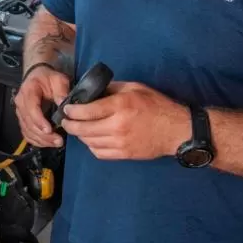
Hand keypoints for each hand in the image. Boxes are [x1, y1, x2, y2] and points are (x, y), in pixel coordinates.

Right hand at [14, 64, 71, 147]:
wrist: (37, 76)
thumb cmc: (47, 78)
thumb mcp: (58, 79)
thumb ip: (61, 91)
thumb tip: (63, 104)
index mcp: (28, 91)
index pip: (31, 108)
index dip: (39, 121)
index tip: (49, 130)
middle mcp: (20, 103)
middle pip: (29, 123)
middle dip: (43, 135)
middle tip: (59, 140)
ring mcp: (20, 113)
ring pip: (27, 130)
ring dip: (41, 140)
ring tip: (56, 143)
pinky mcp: (23, 120)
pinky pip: (26, 134)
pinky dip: (36, 141)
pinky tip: (47, 144)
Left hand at [60, 81, 190, 160]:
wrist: (176, 130)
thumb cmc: (156, 105)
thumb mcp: (134, 88)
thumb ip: (111, 88)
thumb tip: (91, 91)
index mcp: (120, 106)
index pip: (86, 111)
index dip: (71, 111)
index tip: (66, 109)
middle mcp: (117, 126)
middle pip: (83, 129)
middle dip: (69, 124)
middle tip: (65, 120)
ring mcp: (121, 143)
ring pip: (89, 142)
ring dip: (80, 136)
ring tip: (78, 128)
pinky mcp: (124, 154)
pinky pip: (99, 153)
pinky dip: (91, 147)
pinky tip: (92, 139)